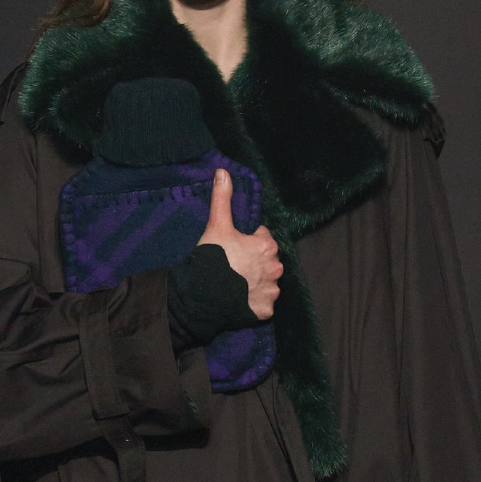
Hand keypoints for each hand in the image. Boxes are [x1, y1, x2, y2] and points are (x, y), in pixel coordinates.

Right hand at [200, 168, 281, 319]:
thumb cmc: (213, 258)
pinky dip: (254, 302)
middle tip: (233, 266)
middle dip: (255, 261)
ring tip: (235, 284)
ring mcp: (271, 292)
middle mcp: (276, 269)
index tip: (233, 246)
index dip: (247, 240)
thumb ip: (223, 198)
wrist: (204, 296)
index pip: (262, 238)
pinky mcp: (265, 311)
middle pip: (267, 261)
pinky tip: (239, 299)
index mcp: (268, 246)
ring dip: (256, 282)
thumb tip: (223, 171)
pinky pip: (263, 304)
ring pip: (267, 283)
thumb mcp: (217, 225)